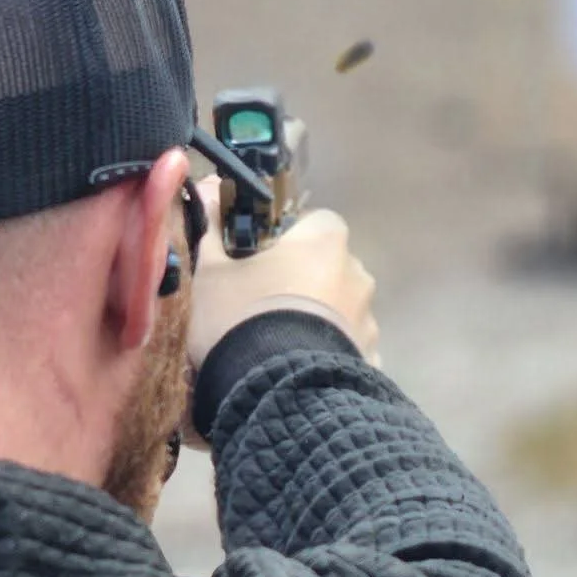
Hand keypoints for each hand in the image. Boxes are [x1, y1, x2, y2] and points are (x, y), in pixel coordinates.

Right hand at [187, 176, 380, 372]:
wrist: (274, 388)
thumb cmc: (240, 316)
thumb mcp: (211, 273)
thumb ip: (212, 231)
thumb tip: (205, 188)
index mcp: (325, 242)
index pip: (316, 223)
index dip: (289, 238)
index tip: (262, 257)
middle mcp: (357, 274)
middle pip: (331, 266)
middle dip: (306, 279)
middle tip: (267, 301)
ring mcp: (369, 317)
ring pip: (343, 307)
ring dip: (321, 316)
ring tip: (284, 341)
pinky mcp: (371, 356)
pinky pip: (350, 344)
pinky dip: (331, 350)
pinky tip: (304, 364)